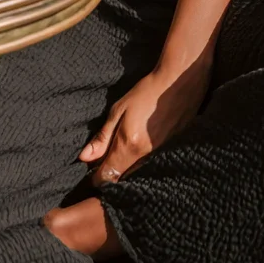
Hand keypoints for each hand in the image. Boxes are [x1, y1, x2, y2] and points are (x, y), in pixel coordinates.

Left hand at [80, 63, 210, 184]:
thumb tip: (84, 157)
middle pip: (122, 178)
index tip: (91, 171)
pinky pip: (149, 167)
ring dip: (125, 170)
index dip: (96, 178)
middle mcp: (144, 156)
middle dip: (110, 175)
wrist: (179, 83)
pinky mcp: (169, 152)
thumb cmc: (147, 93)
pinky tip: (137, 151)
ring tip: (119, 156)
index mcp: (129, 145)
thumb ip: (102, 137)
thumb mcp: (119, 110)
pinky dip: (139, 165)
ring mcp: (159, 157)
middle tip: (103, 162)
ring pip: (136, 174)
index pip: (108, 176)